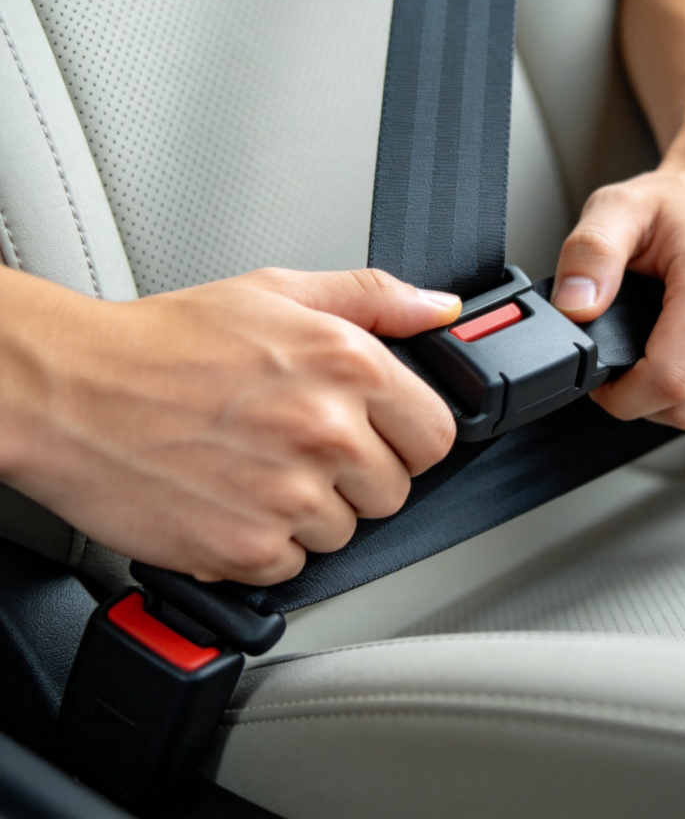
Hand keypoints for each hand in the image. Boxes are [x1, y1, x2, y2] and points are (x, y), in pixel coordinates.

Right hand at [0, 268, 459, 583]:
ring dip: (310, 511)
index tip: (378, 433)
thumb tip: (438, 309)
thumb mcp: (278, 292)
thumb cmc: (166, 341)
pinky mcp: (246, 549)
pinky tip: (231, 498)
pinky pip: (294, 565)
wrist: (72, 392)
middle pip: (395, 490)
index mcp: (350, 367)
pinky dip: (266, 543)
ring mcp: (289, 496)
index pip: (438, 435)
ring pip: (345, 532)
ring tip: (256, 466)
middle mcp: (329, 432)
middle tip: (300, 445)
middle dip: (359, 475)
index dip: (408, 437)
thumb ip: (373, 298)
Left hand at [551, 151, 684, 432]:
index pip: (671, 381)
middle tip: (632, 362)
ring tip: (666, 353)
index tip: (608, 382)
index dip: (625, 397)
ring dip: (682, 402)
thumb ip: (588, 255)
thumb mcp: (617, 208)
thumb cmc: (684, 203)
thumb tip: (575, 306)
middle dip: (648, 400)